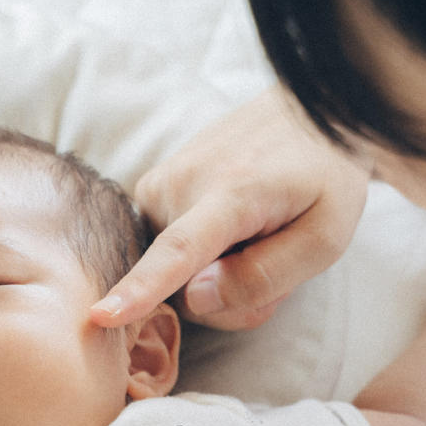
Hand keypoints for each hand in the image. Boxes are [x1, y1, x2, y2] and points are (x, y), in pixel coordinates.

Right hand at [95, 87, 369, 329]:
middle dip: (231, 296)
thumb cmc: (325, 176)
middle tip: (277, 259)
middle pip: (186, 288)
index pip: (179, 251)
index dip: (141, 289)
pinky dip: (203, 254)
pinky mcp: (150, 186)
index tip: (99, 314)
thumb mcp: (325, 236)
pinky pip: (168, 250)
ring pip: (175, 273)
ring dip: (219, 274)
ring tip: (258, 236)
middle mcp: (182, 183)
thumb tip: (195, 299)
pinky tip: (234, 229)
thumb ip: (266, 275)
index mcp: (232, 192)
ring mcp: (160, 181)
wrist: (308, 111)